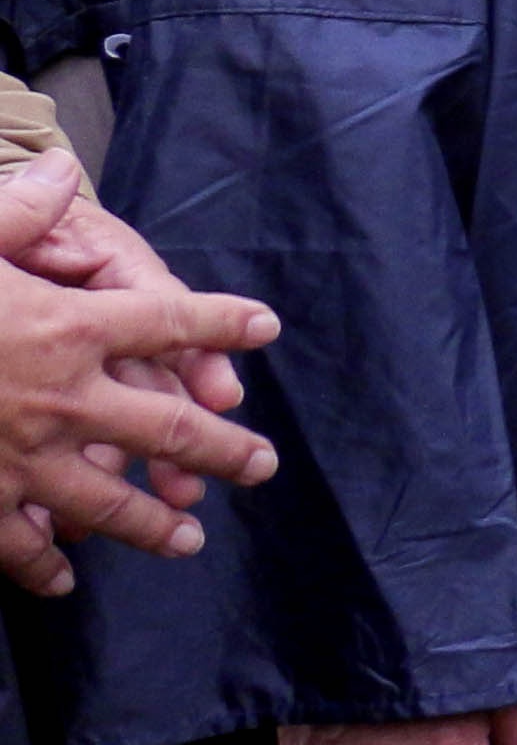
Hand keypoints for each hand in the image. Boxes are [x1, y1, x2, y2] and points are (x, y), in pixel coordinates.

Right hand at [0, 154, 279, 598]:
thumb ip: (18, 209)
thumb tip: (64, 166)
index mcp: (67, 327)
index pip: (168, 321)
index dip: (220, 323)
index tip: (264, 328)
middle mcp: (60, 399)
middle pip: (171, 429)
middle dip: (225, 450)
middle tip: (262, 465)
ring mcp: (20, 458)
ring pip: (110, 501)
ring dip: (156, 523)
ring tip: (191, 536)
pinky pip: (18, 542)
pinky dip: (43, 564)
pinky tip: (64, 578)